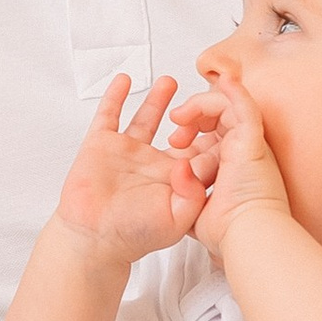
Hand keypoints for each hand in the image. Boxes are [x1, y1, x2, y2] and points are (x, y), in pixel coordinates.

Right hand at [54, 75, 204, 267]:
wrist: (93, 239)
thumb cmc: (134, 235)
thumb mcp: (177, 219)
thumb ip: (192, 193)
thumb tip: (188, 163)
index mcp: (175, 178)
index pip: (201, 152)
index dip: (215, 137)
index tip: (227, 118)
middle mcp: (153, 162)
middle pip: (178, 131)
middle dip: (193, 114)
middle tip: (203, 97)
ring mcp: (126, 152)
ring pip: (146, 117)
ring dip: (158, 99)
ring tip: (170, 82)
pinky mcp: (101, 144)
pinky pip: (109, 114)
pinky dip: (115, 96)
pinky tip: (125, 80)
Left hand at [167, 71, 290, 257]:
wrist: (246, 234)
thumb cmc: (228, 230)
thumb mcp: (193, 210)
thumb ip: (185, 193)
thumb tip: (179, 176)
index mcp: (225, 167)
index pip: (210, 137)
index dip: (191, 131)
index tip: (175, 139)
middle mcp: (239, 153)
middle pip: (218, 119)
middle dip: (194, 115)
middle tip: (176, 123)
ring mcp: (248, 145)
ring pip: (227, 109)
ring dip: (202, 105)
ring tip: (182, 114)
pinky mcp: (253, 140)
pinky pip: (246, 107)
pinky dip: (236, 92)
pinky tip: (226, 81)